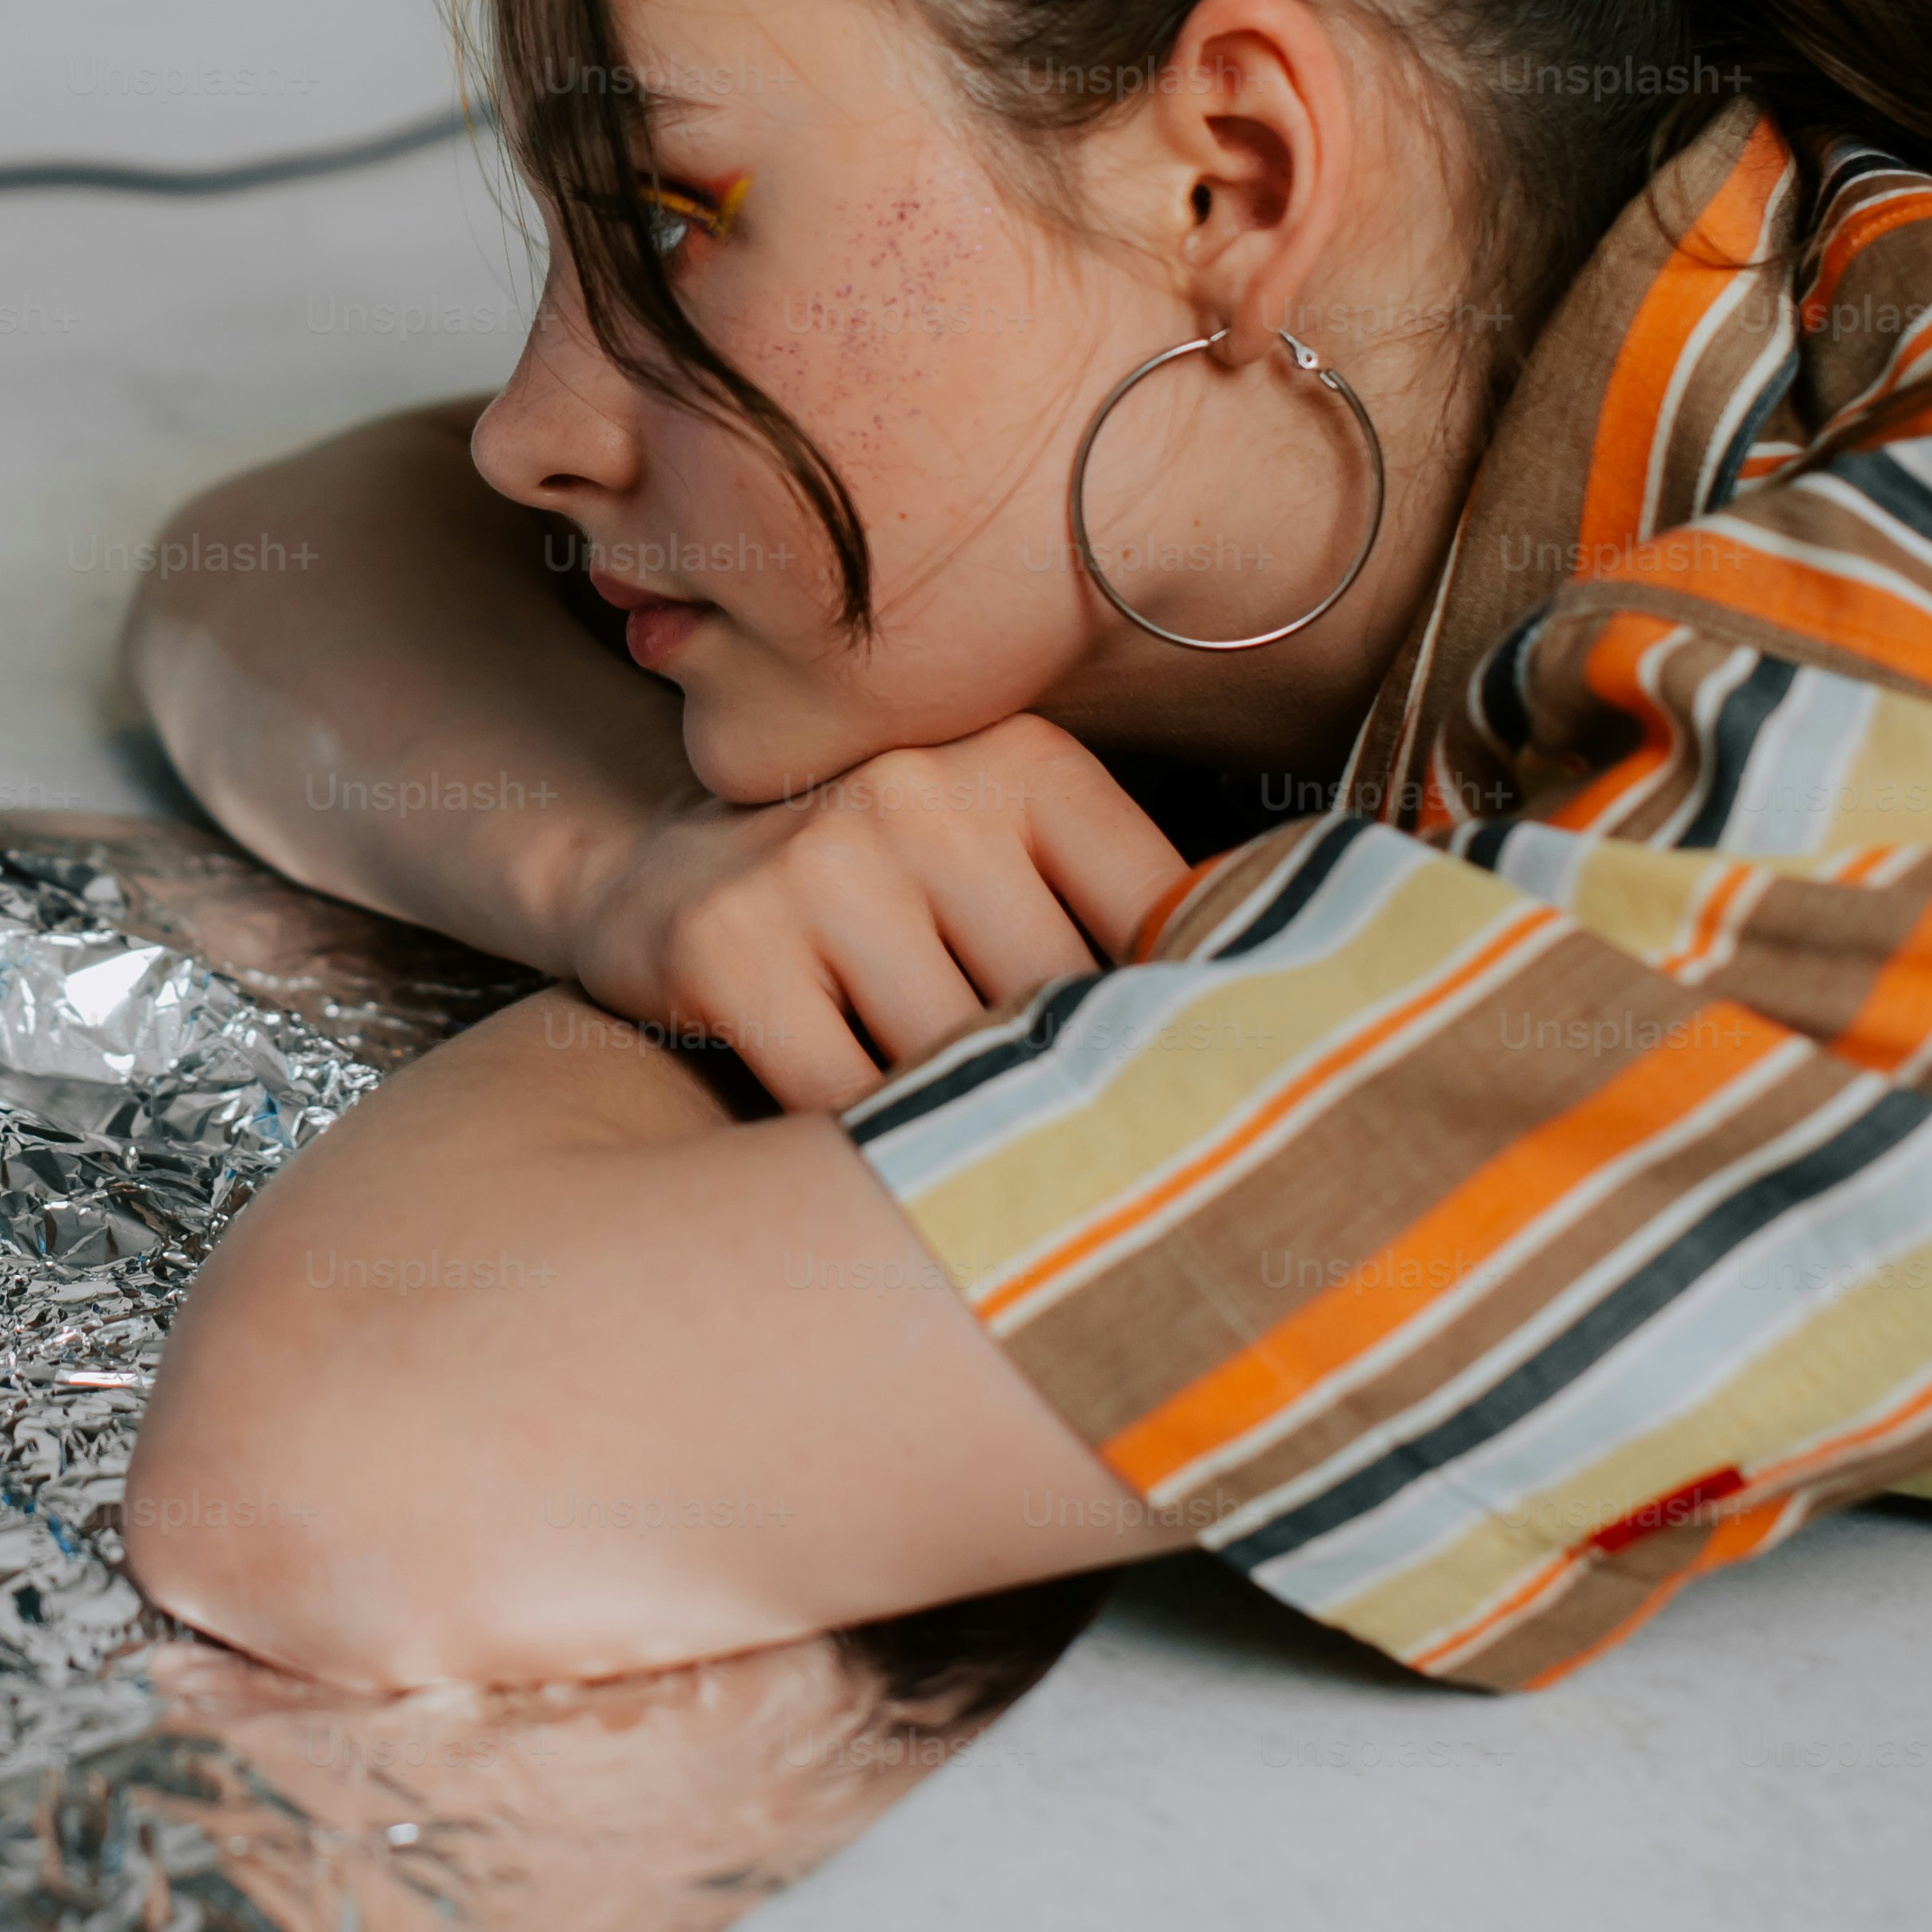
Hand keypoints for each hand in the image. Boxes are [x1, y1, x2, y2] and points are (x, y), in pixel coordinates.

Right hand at [560, 717, 1192, 1113]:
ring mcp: (818, 866)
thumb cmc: (874, 898)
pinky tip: (873, 1151)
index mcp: (1024, 762)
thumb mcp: (1000, 860)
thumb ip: (1115, 924)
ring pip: (957, 1066)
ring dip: (970, 1131)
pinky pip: (846, 1102)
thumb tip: (1281, 1043)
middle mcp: (920, 792)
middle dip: (1078, 1095)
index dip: (1195, 1020)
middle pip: (1061, 1008)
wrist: (649, 874)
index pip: (1163, 918)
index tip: (1227, 1098)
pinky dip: (868, 1146)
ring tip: (981, 1164)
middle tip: (1103, 1170)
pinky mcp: (727, 947)